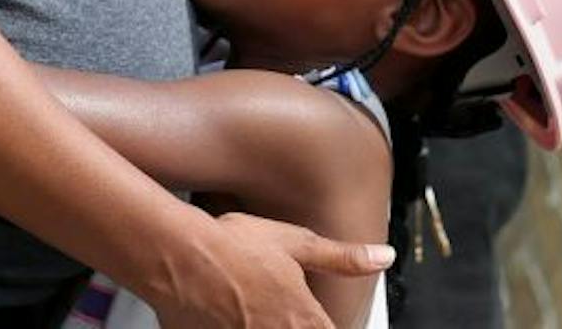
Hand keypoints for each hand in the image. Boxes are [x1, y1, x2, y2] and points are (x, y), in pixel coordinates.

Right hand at [153, 212, 392, 328]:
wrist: (178, 256)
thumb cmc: (230, 246)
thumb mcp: (295, 242)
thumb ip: (343, 257)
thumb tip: (384, 256)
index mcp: (304, 319)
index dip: (322, 325)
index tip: (315, 319)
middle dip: (292, 325)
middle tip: (276, 312)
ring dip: (266, 328)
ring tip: (254, 313)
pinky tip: (233, 319)